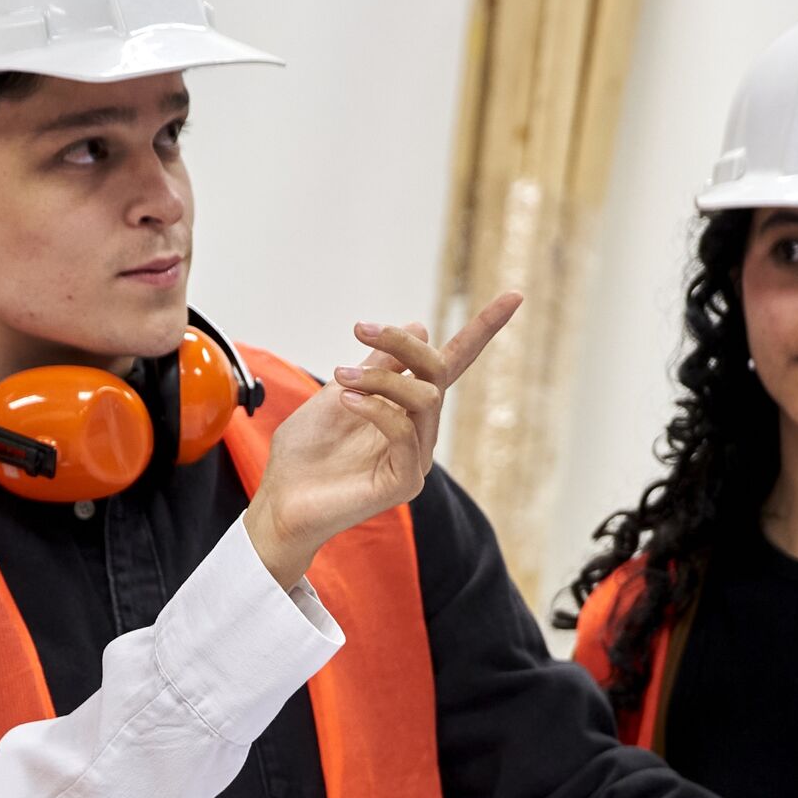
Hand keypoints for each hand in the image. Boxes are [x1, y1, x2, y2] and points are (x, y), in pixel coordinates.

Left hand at [240, 292, 519, 590]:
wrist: (282, 501)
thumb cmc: (305, 453)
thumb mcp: (338, 393)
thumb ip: (376, 365)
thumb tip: (419, 327)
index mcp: (407, 407)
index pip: (453, 363)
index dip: (483, 329)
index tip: (515, 295)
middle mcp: (420, 430)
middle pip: (436, 371)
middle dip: (402, 343)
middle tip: (359, 328)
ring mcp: (416, 458)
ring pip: (422, 397)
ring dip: (380, 377)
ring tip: (341, 376)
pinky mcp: (405, 481)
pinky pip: (404, 430)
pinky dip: (377, 408)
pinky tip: (348, 400)